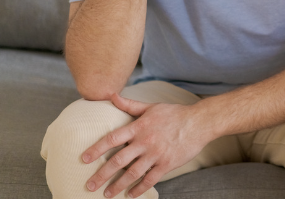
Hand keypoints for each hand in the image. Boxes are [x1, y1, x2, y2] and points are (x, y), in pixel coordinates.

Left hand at [81, 94, 213, 197]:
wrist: (200, 122)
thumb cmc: (175, 114)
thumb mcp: (151, 107)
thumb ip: (130, 105)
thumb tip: (112, 96)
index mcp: (139, 127)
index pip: (112, 139)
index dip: (96, 149)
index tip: (84, 159)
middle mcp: (145, 141)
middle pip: (118, 161)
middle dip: (102, 175)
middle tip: (89, 186)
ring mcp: (156, 154)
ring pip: (132, 173)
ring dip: (117, 185)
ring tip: (107, 194)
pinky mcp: (167, 164)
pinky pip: (150, 179)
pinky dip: (139, 188)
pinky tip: (130, 194)